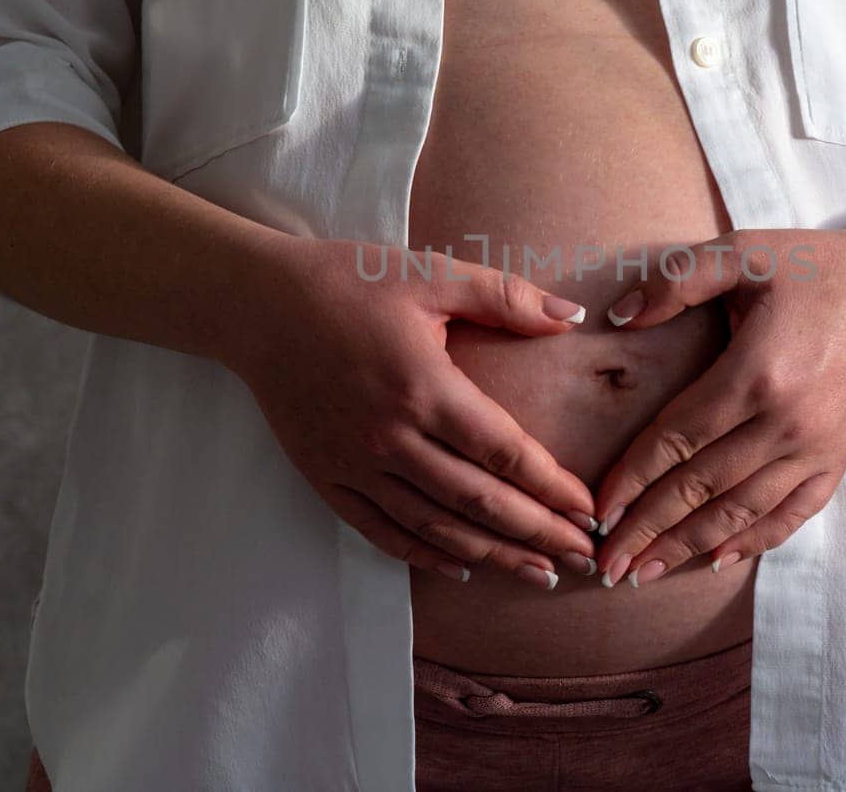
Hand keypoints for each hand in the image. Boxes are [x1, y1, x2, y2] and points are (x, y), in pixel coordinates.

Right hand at [225, 236, 599, 589]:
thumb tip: (573, 318)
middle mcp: (390, 437)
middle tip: (584, 559)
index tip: (589, 511)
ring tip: (539, 574)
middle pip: (478, 502)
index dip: (552, 488)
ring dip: (493, 555)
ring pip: (435, 527)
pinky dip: (424, 555)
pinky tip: (462, 567)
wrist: (256, 304)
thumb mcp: (430, 273)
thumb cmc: (348, 281)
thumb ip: (506, 297)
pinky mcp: (326, 477)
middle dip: (538, 534)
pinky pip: (381, 530)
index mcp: (424, 387)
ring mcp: (354, 463)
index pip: (504, 453)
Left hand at [589, 224, 845, 586]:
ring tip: (642, 574)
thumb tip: (618, 315)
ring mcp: (818, 448)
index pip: (678, 438)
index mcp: (757, 373)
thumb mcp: (744, 250)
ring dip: (688, 547)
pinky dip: (753, 541)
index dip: (632, 478)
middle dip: (647, 529)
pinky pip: (792, 514)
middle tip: (604, 564)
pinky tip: (715, 561)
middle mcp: (788, 423)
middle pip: (701, 487)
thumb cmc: (814, 265)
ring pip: (741, 511)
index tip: (595, 509)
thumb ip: (678, 279)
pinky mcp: (840, 458)